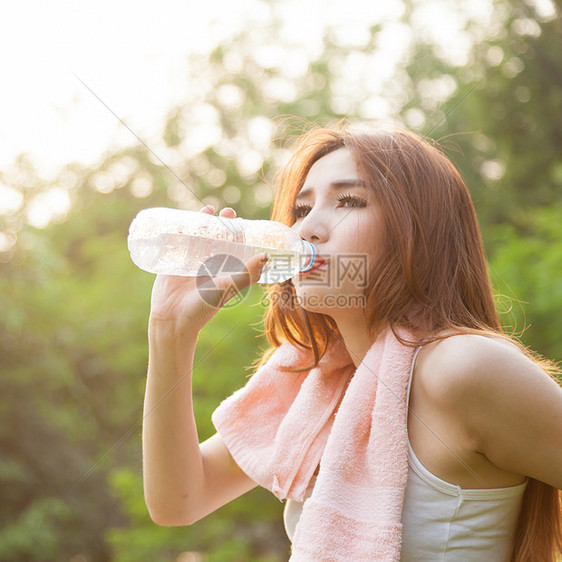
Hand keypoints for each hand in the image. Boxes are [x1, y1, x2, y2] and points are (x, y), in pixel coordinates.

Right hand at [148, 205, 268, 334]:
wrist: (173, 319)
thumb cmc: (204, 306)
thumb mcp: (229, 287)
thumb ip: (247, 274)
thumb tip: (266, 256)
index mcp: (224, 270)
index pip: (234, 247)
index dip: (239, 233)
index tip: (242, 221)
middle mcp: (209, 264)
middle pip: (217, 238)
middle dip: (221, 224)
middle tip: (226, 213)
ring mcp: (190, 261)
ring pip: (198, 236)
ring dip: (203, 222)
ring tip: (208, 209)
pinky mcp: (173, 260)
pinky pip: (178, 241)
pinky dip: (181, 228)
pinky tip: (183, 218)